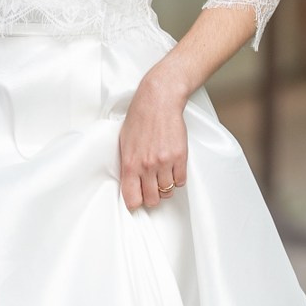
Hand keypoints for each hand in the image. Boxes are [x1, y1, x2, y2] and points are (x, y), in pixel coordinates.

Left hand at [118, 66, 190, 210]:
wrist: (158, 101)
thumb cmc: (140, 118)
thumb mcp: (124, 143)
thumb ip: (127, 164)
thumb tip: (130, 182)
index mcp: (130, 163)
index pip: (132, 198)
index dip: (135, 203)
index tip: (137, 201)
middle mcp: (147, 166)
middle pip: (152, 199)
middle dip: (152, 197)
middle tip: (151, 189)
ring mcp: (164, 162)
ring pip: (167, 191)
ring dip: (165, 187)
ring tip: (162, 176)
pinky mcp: (180, 157)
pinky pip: (181, 181)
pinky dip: (177, 179)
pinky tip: (172, 170)